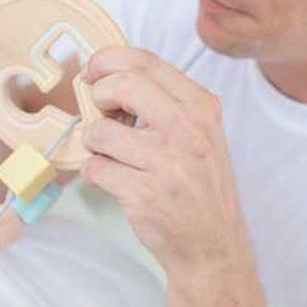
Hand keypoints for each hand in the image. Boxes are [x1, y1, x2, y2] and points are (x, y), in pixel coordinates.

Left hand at [79, 46, 266, 306]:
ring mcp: (167, 163)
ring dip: (94, 143)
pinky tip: (114, 180)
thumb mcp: (198, 131)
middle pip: (122, 85)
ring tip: (111, 156)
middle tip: (100, 112)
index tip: (93, 72)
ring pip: (99, 131)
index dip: (108, 60)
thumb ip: (162, 100)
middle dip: (98, 95)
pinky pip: (95, 168)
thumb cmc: (198, 184)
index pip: (145, 61)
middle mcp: (188, 130)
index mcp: (201, 107)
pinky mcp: (144, 194)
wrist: (213, 246)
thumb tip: (108, 73)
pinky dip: (95, 173)